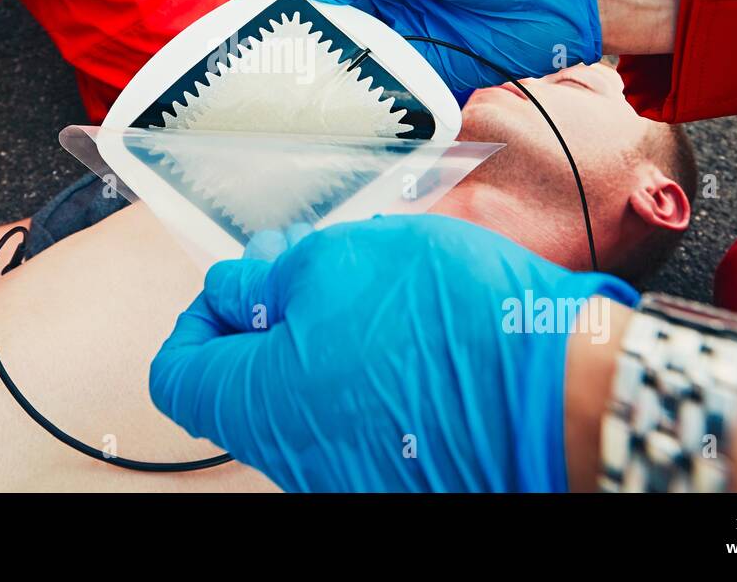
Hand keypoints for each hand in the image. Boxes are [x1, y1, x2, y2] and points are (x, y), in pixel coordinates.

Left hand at [149, 215, 636, 491]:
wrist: (559, 393)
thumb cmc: (443, 322)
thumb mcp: (337, 262)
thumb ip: (268, 277)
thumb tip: (235, 287)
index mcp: (256, 406)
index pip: (177, 372)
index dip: (197, 316)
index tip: (236, 283)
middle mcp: (291, 458)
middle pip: (243, 386)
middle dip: (266, 316)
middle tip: (310, 266)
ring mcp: (346, 473)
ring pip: (302, 399)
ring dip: (316, 340)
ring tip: (369, 289)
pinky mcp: (397, 472)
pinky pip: (354, 421)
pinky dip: (360, 373)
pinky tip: (404, 331)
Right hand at [301, 0, 601, 93]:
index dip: (314, 4)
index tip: (286, 20)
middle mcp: (401, 9)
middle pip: (348, 31)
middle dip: (324, 46)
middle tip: (296, 62)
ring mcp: (418, 43)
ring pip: (370, 63)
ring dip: (349, 75)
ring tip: (320, 88)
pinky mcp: (438, 75)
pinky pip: (402, 89)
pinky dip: (384, 97)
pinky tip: (363, 105)